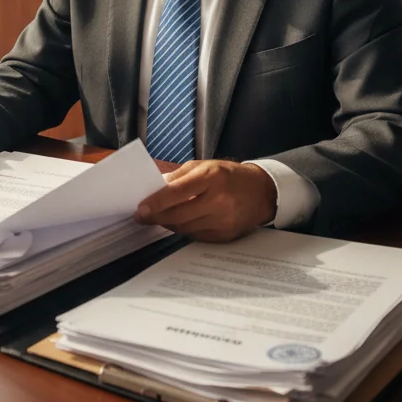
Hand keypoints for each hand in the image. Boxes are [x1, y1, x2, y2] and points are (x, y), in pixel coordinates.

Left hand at [135, 160, 277, 241]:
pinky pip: (196, 236)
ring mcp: (223, 221)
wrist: (261, 192)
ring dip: (168, 224)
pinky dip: (184, 229)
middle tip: (142, 216)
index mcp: (211, 178)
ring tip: (158, 217)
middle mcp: (218, 201)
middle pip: (179, 215)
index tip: (140, 208)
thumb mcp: (204, 166)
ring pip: (185, 228)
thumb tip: (155, 189)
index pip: (177, 192)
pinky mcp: (225, 236)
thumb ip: (179, 177)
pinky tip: (178, 222)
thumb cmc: (228, 175)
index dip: (157, 202)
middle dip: (157, 217)